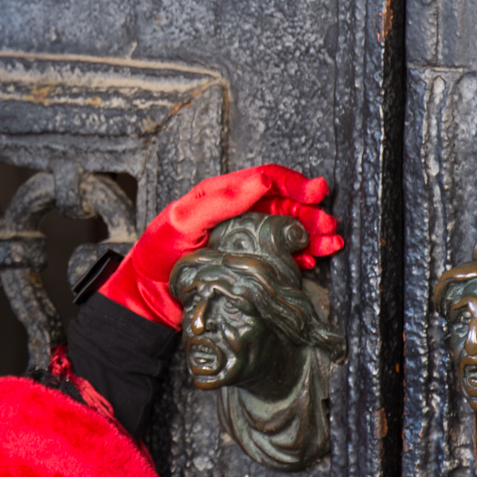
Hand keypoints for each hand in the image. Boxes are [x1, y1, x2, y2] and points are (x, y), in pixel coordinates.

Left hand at [100, 163, 342, 327]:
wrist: (147, 297)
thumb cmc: (158, 255)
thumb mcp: (183, 221)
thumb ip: (219, 199)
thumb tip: (258, 181)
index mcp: (221, 196)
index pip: (266, 180)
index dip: (294, 183)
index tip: (316, 192)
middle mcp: (236, 213)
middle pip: (283, 205)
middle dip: (310, 213)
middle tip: (329, 226)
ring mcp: (243, 237)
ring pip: (286, 229)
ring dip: (311, 235)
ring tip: (330, 244)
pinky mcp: (247, 262)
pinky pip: (280, 254)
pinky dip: (299, 257)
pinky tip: (310, 262)